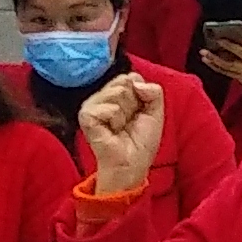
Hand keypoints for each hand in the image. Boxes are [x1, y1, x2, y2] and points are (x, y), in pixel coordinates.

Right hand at [81, 72, 167, 192]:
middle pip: (125, 81)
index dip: (142, 96)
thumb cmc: (141, 142)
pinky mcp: (86, 115)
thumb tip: (136, 81)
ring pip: (118, 92)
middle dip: (134, 104)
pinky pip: (110, 108)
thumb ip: (154, 91)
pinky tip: (112, 131)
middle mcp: (103, 96)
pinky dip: (117, 121)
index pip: (132, 77)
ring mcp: (92, 104)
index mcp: (117, 92)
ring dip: (125, 114)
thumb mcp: (156, 112)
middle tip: (129, 122)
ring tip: (120, 127)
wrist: (131, 164)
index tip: (138, 114)